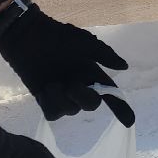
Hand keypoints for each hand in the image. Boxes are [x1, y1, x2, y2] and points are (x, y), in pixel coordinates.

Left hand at [0, 0, 135, 125]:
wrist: (27, 35)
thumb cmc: (57, 36)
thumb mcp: (84, 42)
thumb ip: (104, 55)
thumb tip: (124, 66)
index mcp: (90, 73)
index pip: (110, 93)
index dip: (120, 108)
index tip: (130, 122)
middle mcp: (79, 85)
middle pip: (91, 105)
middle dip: (83, 97)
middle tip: (71, 84)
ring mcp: (61, 94)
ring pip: (70, 111)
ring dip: (62, 98)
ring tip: (51, 83)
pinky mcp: (44, 99)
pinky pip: (52, 114)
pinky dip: (50, 104)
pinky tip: (44, 91)